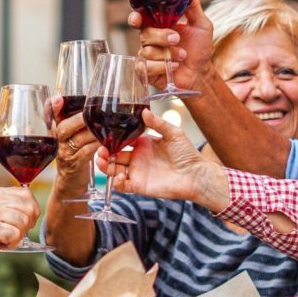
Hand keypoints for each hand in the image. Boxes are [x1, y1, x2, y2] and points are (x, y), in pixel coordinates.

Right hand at [0, 186, 39, 265]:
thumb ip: (4, 205)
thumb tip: (31, 209)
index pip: (26, 193)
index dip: (32, 209)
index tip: (27, 221)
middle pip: (28, 207)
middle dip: (29, 223)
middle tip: (18, 233)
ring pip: (24, 221)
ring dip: (19, 235)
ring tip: (5, 239)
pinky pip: (15, 234)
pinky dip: (12, 244)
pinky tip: (0, 244)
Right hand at [51, 97, 99, 192]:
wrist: (70, 182)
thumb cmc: (75, 154)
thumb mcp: (72, 136)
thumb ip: (78, 122)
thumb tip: (94, 105)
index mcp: (57, 131)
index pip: (51, 116)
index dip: (53, 108)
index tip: (57, 99)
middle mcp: (59, 141)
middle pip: (63, 127)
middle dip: (78, 119)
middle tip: (93, 112)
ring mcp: (66, 154)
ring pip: (77, 140)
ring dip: (92, 132)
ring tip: (105, 125)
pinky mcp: (76, 164)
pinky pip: (86, 153)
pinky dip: (96, 146)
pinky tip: (106, 141)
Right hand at [98, 109, 227, 210]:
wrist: (195, 175)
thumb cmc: (187, 154)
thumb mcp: (173, 133)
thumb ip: (157, 123)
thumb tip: (144, 110)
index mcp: (143, 144)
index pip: (122, 140)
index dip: (112, 139)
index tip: (105, 136)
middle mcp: (137, 158)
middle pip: (114, 155)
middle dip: (104, 153)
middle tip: (101, 150)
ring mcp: (137, 172)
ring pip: (114, 170)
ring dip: (105, 166)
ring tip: (102, 161)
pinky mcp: (139, 186)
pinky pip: (122, 185)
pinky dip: (116, 182)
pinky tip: (119, 176)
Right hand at [130, 0, 214, 90]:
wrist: (201, 73)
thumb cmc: (200, 49)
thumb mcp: (201, 25)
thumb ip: (193, 5)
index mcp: (159, 25)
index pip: (141, 18)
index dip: (135, 17)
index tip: (137, 18)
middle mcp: (151, 40)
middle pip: (144, 34)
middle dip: (161, 36)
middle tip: (176, 39)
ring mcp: (147, 56)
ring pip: (147, 51)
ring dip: (168, 54)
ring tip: (182, 56)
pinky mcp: (146, 71)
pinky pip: (145, 67)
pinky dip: (162, 67)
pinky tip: (173, 67)